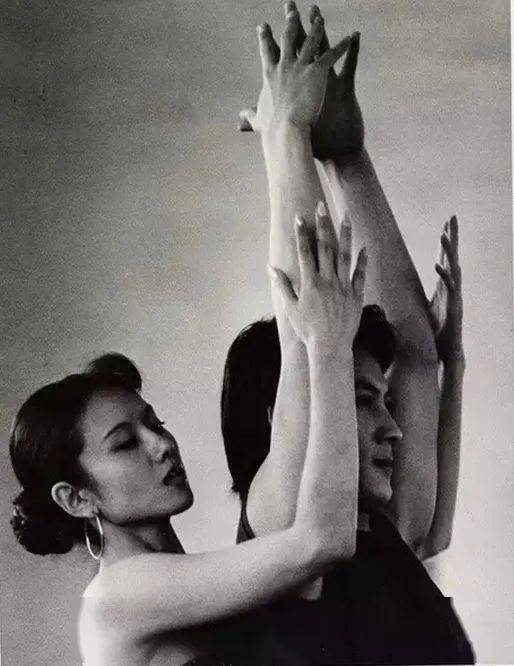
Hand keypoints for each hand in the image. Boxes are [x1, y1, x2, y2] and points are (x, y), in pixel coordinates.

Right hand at [239, 4, 349, 135]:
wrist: (285, 131)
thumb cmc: (271, 129)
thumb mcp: (258, 120)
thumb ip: (250, 116)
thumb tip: (240, 119)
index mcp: (270, 76)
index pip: (267, 52)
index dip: (265, 38)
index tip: (263, 26)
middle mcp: (285, 66)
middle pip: (288, 38)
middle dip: (290, 21)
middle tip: (291, 9)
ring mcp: (301, 68)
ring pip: (311, 42)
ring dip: (316, 28)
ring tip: (320, 19)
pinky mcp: (317, 73)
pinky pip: (331, 56)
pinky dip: (342, 47)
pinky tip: (350, 38)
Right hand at [268, 203, 366, 350]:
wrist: (330, 346)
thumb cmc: (307, 330)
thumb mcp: (291, 309)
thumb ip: (282, 286)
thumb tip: (271, 268)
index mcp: (310, 283)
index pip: (305, 252)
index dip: (301, 233)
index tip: (299, 216)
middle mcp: (327, 281)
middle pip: (325, 247)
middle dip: (323, 225)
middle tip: (321, 206)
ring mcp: (343, 286)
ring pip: (345, 255)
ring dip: (345, 234)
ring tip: (345, 216)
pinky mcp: (356, 295)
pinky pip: (360, 273)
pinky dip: (362, 259)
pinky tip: (363, 246)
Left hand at [428, 215, 463, 363]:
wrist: (447, 351)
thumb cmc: (438, 331)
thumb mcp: (427, 309)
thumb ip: (423, 296)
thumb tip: (409, 290)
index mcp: (446, 286)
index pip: (446, 260)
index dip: (446, 243)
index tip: (445, 225)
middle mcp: (452, 289)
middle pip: (452, 259)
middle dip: (452, 239)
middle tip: (452, 219)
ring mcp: (454, 297)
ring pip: (453, 269)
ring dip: (448, 252)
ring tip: (444, 235)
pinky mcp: (454, 307)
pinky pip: (449, 289)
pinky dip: (444, 276)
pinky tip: (438, 266)